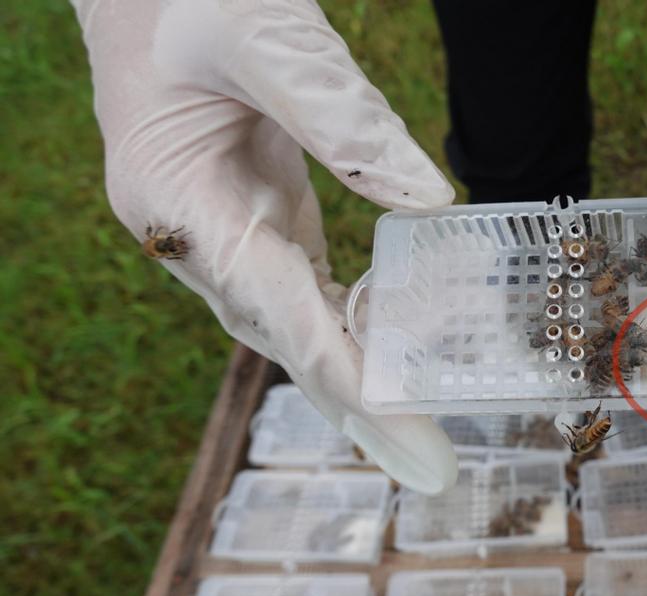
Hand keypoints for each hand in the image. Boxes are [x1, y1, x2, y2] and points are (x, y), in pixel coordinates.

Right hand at [72, 0, 458, 491]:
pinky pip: (299, 285)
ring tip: (421, 426)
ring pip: (291, 319)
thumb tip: (431, 202)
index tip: (405, 434)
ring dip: (354, 371)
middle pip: (282, 336)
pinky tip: (391, 342)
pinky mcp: (249, 213)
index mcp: (178, 200)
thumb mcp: (271, 43)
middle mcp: (191, 233)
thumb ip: (346, 121)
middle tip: (429, 463)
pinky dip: (345, 320)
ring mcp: (217, 227)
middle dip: (357, 402)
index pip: (275, 308)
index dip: (346, 377)